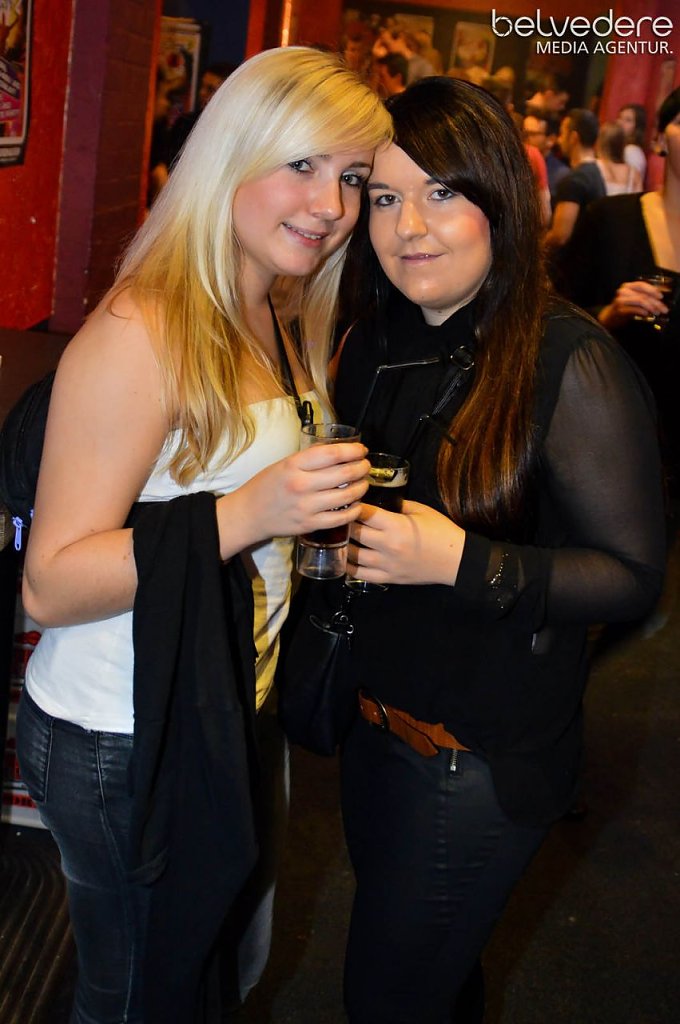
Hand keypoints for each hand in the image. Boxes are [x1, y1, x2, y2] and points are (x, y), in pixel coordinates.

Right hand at [217, 443, 368, 557]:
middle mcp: (301, 485)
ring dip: (361, 488)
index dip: (352, 450)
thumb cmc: (266, 486)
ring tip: (364, 483)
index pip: (331, 453)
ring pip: (346, 496)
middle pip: (344, 473)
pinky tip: (357, 504)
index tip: (361, 450)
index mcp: (294, 465)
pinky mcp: (310, 524)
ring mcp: (306, 507)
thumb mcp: (284, 464)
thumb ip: (309, 459)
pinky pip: (341, 518)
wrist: (249, 514)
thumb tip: (337, 452)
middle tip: (365, 466)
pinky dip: (354, 510)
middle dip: (362, 468)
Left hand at [346, 499, 464, 586]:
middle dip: (345, 523)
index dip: (353, 506)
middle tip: (339, 517)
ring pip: (352, 555)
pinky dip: (349, 567)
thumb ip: (398, 504)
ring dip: (342, 544)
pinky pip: (361, 574)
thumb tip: (380, 499)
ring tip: (337, 536)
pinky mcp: (389, 578)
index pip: (364, 513)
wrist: (457, 560)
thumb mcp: (421, 510)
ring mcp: (386, 564)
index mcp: (396, 526)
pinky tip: (345, 558)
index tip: (347, 502)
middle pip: (354, 533)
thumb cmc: (441, 532)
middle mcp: (387, 546)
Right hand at [599, 279, 668, 330]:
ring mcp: (621, 300)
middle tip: (663, 309)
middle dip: (656, 302)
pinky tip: (647, 314)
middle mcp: (623, 291)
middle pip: (643, 295)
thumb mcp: (633, 298)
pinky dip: (642, 312)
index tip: (661, 296)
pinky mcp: (620, 310)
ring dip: (651, 307)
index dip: (652, 290)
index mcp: (627, 286)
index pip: (641, 285)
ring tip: (657, 312)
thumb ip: (644, 295)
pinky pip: (634, 309)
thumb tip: (659, 295)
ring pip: (640, 301)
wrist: (609, 317)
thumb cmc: (623, 307)